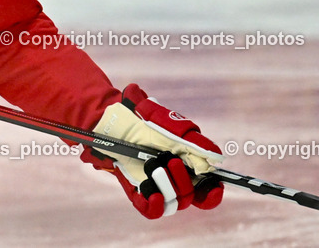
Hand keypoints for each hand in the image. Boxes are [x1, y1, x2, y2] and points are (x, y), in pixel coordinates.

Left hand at [82, 83, 223, 218]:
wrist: (114, 120)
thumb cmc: (144, 119)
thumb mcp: (168, 123)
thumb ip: (194, 141)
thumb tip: (216, 159)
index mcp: (188, 166)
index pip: (207, 190)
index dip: (213, 192)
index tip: (214, 186)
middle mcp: (175, 181)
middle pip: (191, 197)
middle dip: (184, 181)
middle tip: (171, 160)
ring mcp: (156, 187)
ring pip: (173, 203)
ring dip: (167, 186)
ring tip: (152, 164)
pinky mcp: (138, 192)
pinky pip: (151, 210)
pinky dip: (155, 206)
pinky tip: (153, 194)